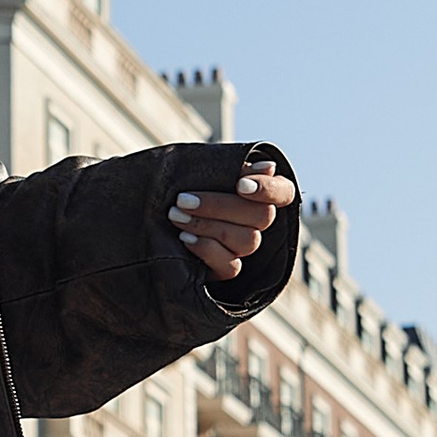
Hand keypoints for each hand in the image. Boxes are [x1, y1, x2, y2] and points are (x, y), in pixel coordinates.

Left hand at [169, 168, 295, 283]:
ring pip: (248, 240)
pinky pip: (231, 266)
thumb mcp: (203, 171)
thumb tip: (269, 167)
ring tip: (176, 216)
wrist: (152, 213)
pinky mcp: (227, 268)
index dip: (267, 189)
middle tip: (183, 199)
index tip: (240, 185)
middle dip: (219, 206)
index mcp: (260, 192)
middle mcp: (258, 221)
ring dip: (208, 226)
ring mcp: (244, 246)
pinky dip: (206, 249)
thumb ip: (232, 167)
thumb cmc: (182, 186)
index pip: (283, 192)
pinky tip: (184, 238)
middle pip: (262, 216)